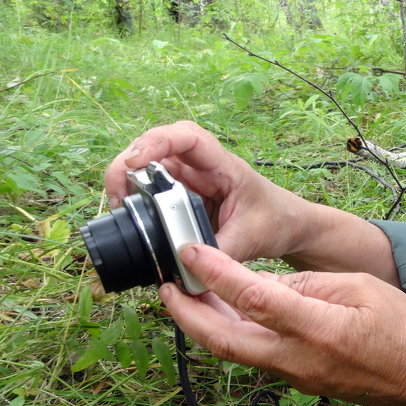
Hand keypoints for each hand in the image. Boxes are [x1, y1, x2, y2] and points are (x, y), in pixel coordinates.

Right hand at [104, 120, 310, 262]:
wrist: (290, 228)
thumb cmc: (278, 221)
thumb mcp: (253, 238)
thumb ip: (222, 253)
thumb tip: (186, 268)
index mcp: (224, 166)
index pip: (188, 138)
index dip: (157, 141)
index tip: (136, 162)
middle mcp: (202, 168)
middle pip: (156, 148)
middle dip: (128, 164)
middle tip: (115, 195)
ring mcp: (190, 182)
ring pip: (148, 170)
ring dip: (127, 183)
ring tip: (117, 208)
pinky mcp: (181, 200)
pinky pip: (152, 193)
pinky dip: (136, 201)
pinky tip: (127, 217)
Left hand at [159, 243, 405, 405]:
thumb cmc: (405, 330)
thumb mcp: (362, 290)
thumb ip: (310, 286)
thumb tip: (262, 285)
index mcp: (319, 330)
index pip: (255, 300)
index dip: (217, 275)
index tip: (191, 251)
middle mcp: (299, 361)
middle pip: (224, 341)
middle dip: (187, 314)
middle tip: (166, 285)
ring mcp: (296, 377)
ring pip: (235, 351)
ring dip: (205, 324)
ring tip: (188, 294)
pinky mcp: (299, 382)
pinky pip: (255, 356)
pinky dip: (232, 333)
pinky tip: (228, 313)